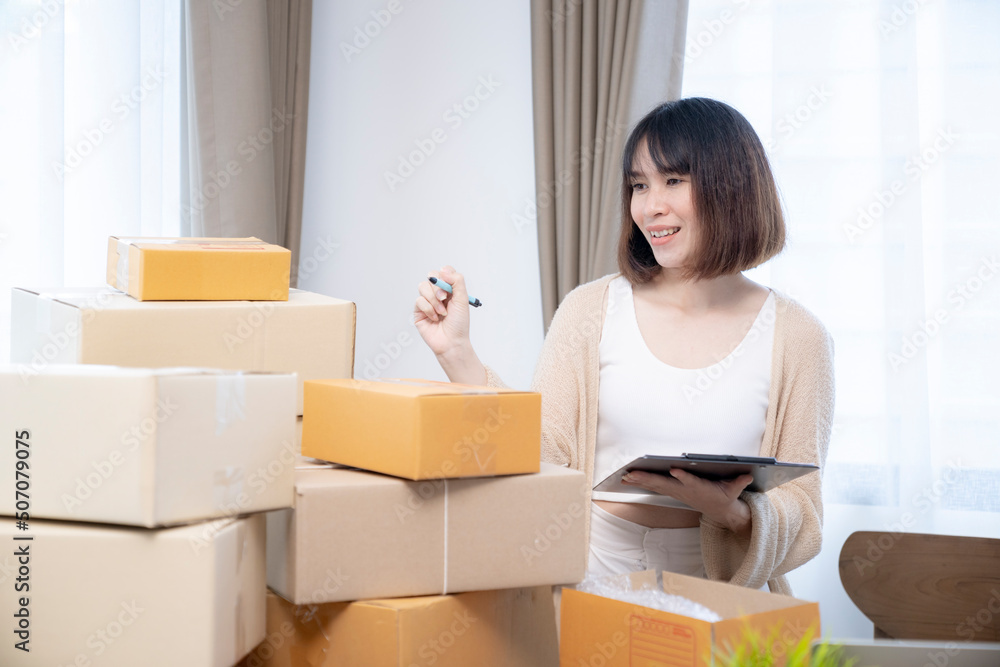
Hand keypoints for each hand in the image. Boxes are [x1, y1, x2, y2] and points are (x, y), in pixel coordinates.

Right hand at [414, 266, 470, 355]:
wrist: (452, 342)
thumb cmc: (459, 324)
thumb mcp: (463, 299)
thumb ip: (457, 281)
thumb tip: (444, 270)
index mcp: (450, 289)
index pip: (444, 272)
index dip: (444, 274)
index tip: (448, 284)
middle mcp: (438, 293)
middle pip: (431, 276)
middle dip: (437, 287)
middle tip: (444, 298)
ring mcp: (427, 301)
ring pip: (423, 286)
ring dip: (433, 300)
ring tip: (442, 312)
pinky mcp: (419, 310)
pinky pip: (419, 300)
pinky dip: (428, 309)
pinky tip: (434, 318)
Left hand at [621, 469, 752, 533]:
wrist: (720, 511)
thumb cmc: (725, 496)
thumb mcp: (734, 490)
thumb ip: (739, 482)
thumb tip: (747, 475)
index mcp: (699, 487)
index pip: (690, 481)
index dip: (683, 476)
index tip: (675, 469)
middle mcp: (684, 490)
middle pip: (664, 483)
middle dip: (648, 478)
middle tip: (632, 473)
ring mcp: (677, 491)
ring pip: (656, 484)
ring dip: (640, 480)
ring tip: (624, 475)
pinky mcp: (673, 491)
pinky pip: (655, 486)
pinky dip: (641, 481)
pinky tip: (628, 478)